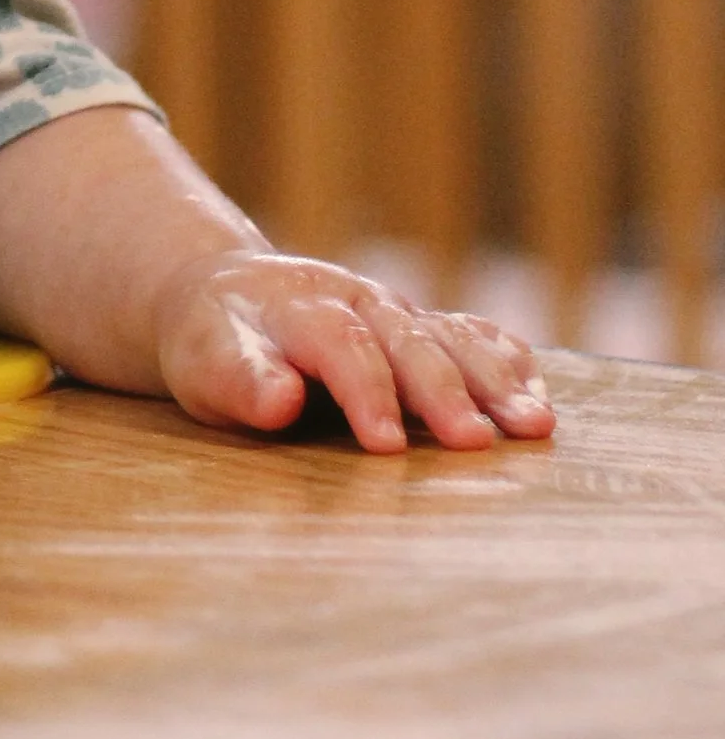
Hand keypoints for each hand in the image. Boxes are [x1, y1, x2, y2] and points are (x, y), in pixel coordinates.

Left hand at [155, 249, 554, 453]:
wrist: (223, 293)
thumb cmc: (211, 341)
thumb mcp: (202, 360)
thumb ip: (239, 377)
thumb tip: (279, 401)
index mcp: (297, 305)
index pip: (339, 343)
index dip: (366, 392)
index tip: (385, 445)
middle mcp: (355, 300)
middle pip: (405, 341)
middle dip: (442, 391)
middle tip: (475, 443)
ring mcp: (391, 310)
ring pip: (449, 338)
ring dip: (492, 380)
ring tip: (534, 425)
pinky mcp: (416, 326)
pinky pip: (468, 334)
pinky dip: (504, 359)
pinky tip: (536, 392)